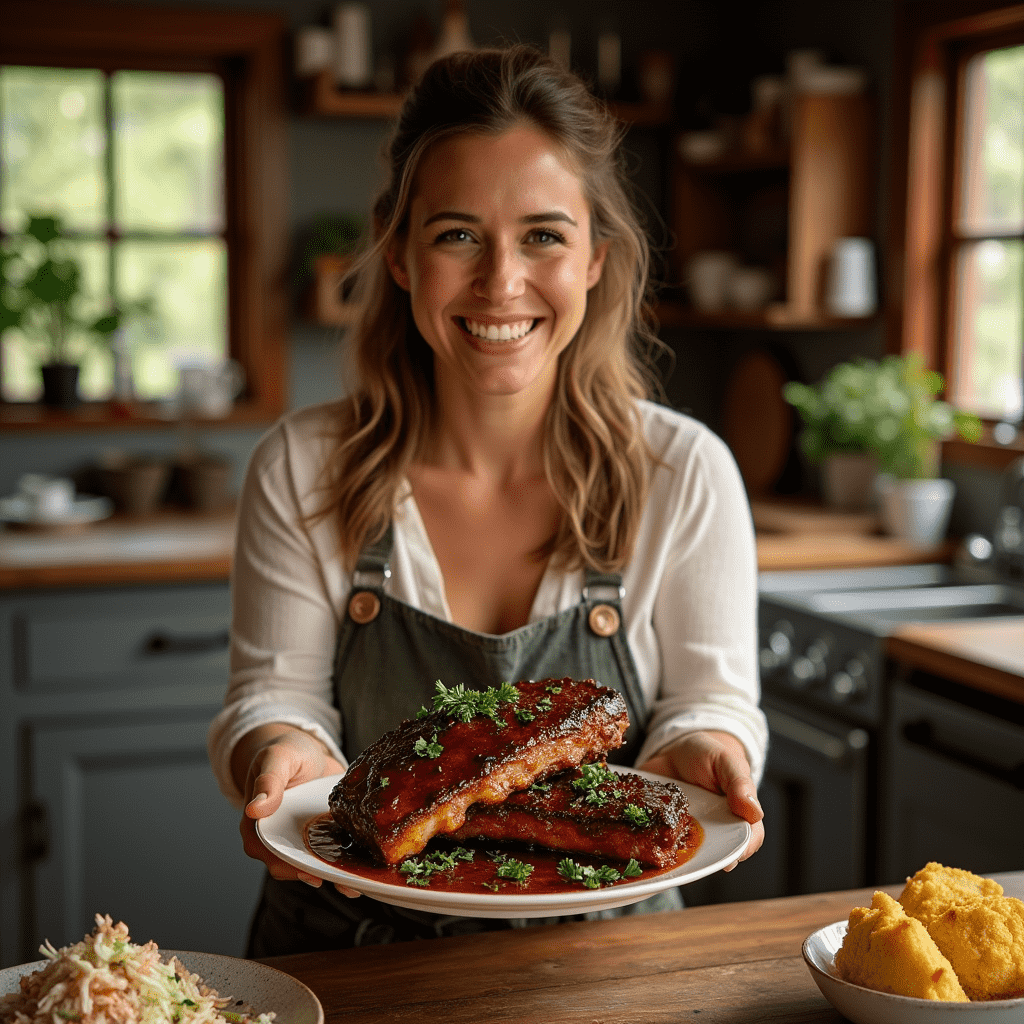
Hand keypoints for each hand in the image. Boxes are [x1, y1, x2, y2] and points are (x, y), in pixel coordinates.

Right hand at [233, 725, 359, 895]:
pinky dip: (346, 865)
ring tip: (355, 883)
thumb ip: (268, 782)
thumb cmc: (286, 752)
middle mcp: (278, 840)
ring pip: (315, 865)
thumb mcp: (277, 759)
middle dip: (316, 874)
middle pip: (293, 866)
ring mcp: (303, 841)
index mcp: (258, 826)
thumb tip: (254, 809)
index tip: (308, 872)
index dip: (287, 865)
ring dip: (334, 876)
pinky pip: (332, 856)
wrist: (309, 750)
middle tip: (340, 880)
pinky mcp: (324, 837)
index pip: (268, 852)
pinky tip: (363, 871)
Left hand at [639, 730, 763, 870]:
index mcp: (736, 816)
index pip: (747, 840)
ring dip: (678, 860)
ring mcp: (686, 832)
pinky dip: (651, 848)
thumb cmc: (707, 754)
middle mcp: (713, 829)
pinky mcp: (661, 830)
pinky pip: (657, 845)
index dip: (742, 850)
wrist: (673, 748)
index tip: (732, 858)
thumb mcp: (726, 761)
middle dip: (706, 860)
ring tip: (668, 858)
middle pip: (716, 854)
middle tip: (696, 858)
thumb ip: (739, 784)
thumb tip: (754, 811)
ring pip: (686, 855)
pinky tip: (643, 844)